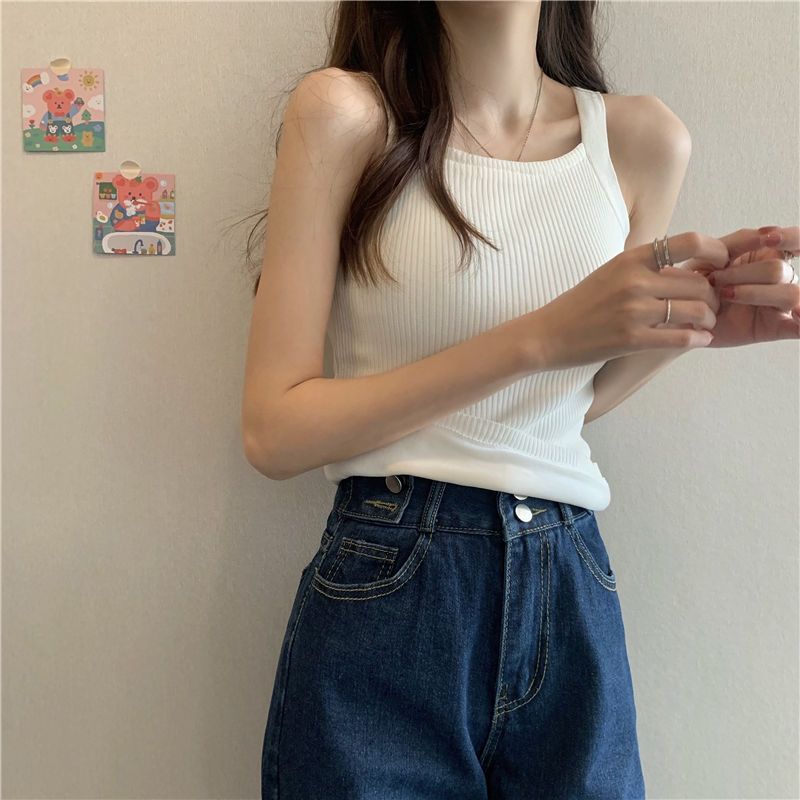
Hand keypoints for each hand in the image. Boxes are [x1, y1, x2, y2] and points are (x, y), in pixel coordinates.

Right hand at [529, 231, 726, 369]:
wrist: (545, 334)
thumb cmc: (580, 305)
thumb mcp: (611, 273)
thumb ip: (646, 267)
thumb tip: (686, 268)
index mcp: (630, 259)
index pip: (689, 242)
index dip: (716, 251)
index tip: (720, 264)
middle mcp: (634, 281)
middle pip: (698, 282)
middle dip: (713, 295)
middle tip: (712, 304)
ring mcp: (633, 310)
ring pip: (695, 310)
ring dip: (708, 319)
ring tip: (706, 323)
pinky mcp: (631, 339)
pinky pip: (681, 338)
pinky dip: (698, 339)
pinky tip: (699, 339)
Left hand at [680, 226, 799, 346]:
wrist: (681, 312)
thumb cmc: (698, 280)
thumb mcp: (712, 253)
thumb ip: (740, 240)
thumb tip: (769, 233)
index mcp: (770, 256)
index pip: (798, 242)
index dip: (792, 238)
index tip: (770, 239)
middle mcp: (781, 279)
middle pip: (779, 270)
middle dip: (742, 274)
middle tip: (715, 280)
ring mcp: (780, 304)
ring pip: (790, 295)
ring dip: (753, 293)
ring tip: (726, 295)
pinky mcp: (776, 328)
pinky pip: (799, 328)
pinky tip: (796, 316)